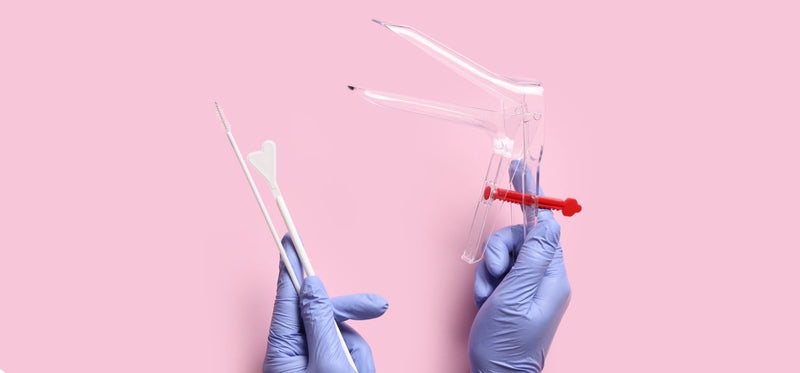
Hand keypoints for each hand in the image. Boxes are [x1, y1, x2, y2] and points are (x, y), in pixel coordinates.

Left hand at [263, 235, 388, 372]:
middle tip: (378, 306)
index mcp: (283, 352)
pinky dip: (360, 364)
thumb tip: (312, 285)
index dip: (290, 266)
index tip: (289, 240)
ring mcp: (312, 362)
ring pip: (342, 335)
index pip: (286, 298)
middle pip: (322, 314)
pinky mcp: (329, 368)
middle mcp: (294, 354)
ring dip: (357, 353)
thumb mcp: (327, 361)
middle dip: (351, 313)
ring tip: (358, 371)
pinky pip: (350, 352)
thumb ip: (320, 321)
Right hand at [469, 160, 571, 372]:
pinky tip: (487, 300)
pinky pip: (500, 271)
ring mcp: (530, 285)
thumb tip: (550, 221)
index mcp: (552, 275)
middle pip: (520, 238)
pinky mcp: (516, 292)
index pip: (545, 224)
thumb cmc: (507, 341)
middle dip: (498, 252)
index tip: (522, 170)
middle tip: (492, 276)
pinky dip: (488, 282)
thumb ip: (532, 255)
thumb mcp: (516, 294)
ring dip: (490, 271)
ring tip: (488, 296)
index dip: (533, 196)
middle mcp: (545, 276)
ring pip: (505, 254)